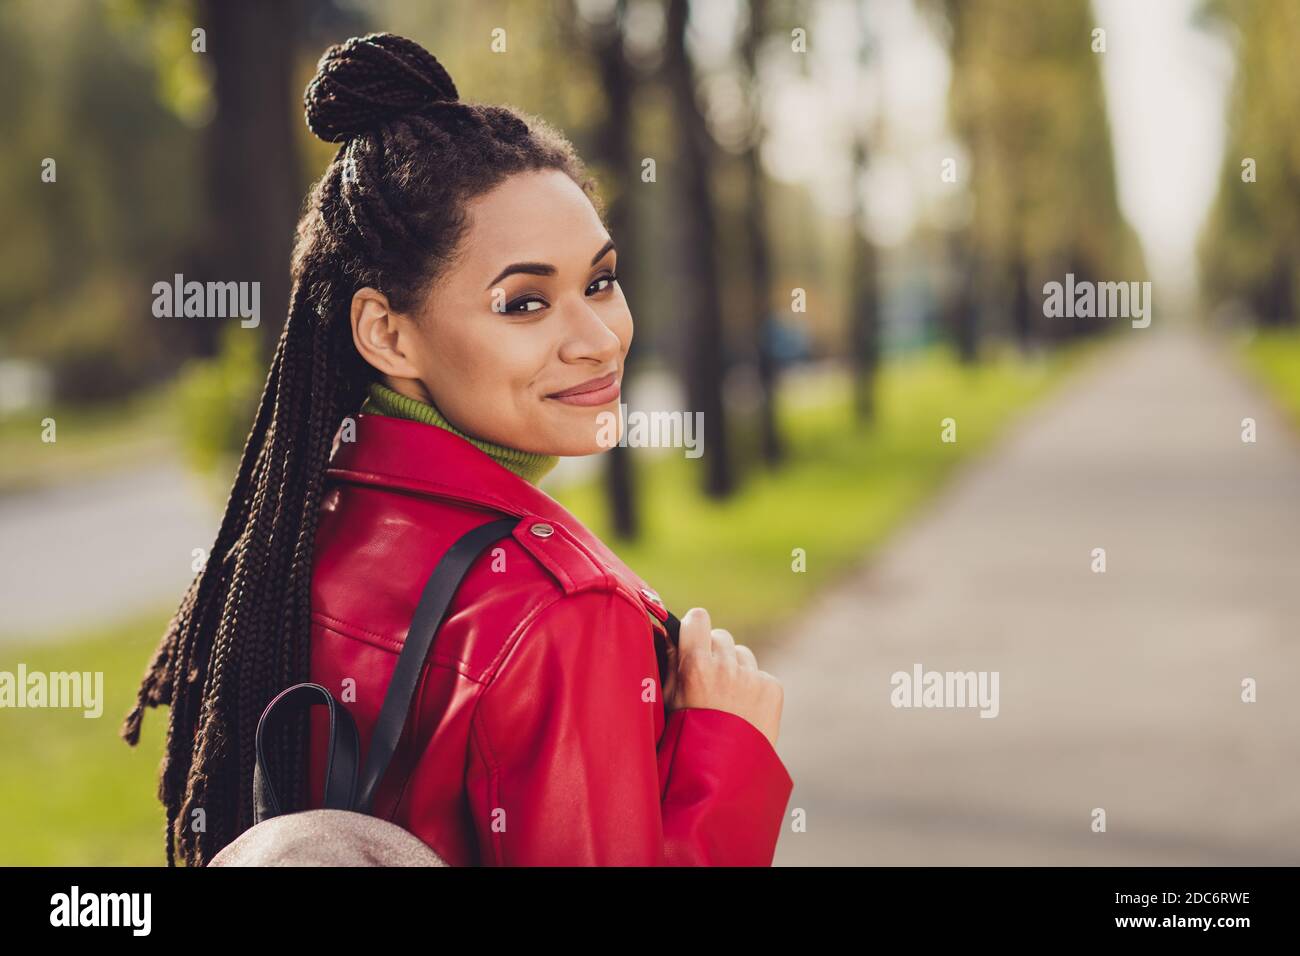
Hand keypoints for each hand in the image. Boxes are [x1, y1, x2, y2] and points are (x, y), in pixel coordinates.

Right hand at [663, 607, 783, 748]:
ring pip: (741, 654)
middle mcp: (725, 666)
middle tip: (708, 680)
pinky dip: (753, 687)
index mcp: (695, 665)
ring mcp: (752, 677)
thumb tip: (670, 633)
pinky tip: (743, 710)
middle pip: (721, 637)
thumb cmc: (686, 739)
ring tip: (726, 699)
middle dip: (714, 652)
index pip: (698, 617)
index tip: (692, 638)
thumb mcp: (668, 701)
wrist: (722, 776)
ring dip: (734, 668)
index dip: (694, 627)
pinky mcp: (771, 688)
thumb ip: (670, 663)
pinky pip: (760, 674)